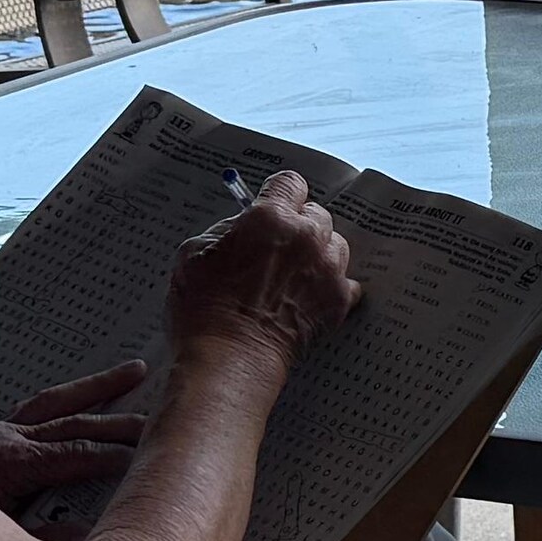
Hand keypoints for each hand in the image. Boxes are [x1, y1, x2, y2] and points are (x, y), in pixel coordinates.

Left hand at [0, 360, 146, 511]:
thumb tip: (89, 536)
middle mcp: (1, 440)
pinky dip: (67, 397)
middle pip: (74, 423)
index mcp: (6, 465)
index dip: (114, 454)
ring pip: (57, 402)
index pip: (76, 453)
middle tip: (159, 419)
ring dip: (98, 387)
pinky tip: (88, 392)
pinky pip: (38, 408)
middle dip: (119, 421)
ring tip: (134, 371)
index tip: (147, 457)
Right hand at [168, 167, 361, 372]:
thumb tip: (242, 226)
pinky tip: (311, 296)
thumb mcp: (194, 254)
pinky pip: (347, 282)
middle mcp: (306, 237)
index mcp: (269, 217)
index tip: (274, 203)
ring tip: (296, 273)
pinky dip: (332, 286)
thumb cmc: (203, 309)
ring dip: (320, 253)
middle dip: (299, 225)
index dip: (280, 194)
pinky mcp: (339, 300)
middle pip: (316, 213)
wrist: (229, 357)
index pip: (290, 183)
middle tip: (280, 246)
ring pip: (336, 244)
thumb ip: (226, 230)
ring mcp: (327, 268)